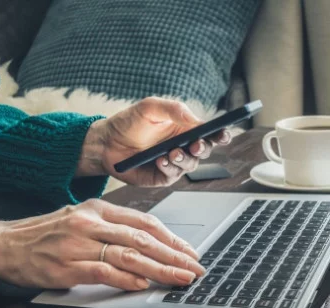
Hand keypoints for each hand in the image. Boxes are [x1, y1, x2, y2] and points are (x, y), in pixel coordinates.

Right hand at [0, 199, 204, 289]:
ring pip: (130, 254)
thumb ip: (112, 231)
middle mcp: (91, 222)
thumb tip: (149, 248)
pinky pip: (104, 271)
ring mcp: (78, 243)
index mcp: (97, 209)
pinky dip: (127, 278)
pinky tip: (144, 284)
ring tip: (181, 279)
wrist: (3, 245)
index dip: (173, 238)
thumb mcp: (80, 221)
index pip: (145, 222)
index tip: (190, 252)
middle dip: (175, 255)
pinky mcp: (66, 265)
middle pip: (144, 238)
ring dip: (161, 269)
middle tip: (196, 268)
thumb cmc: (44, 236)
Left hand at [78, 97, 231, 186]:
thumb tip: (195, 119)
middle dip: (203, 148)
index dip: (221, 134)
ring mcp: (174, 164)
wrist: (105, 142)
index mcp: (185, 129)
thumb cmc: (128, 122)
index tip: (224, 133)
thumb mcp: (150, 107)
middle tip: (196, 145)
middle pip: (205, 150)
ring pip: (191, 165)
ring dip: (184, 159)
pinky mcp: (162, 177)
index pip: (210, 133)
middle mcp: (183, 147)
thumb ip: (173, 108)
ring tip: (172, 153)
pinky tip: (161, 161)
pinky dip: (169, 168)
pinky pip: (173, 175)